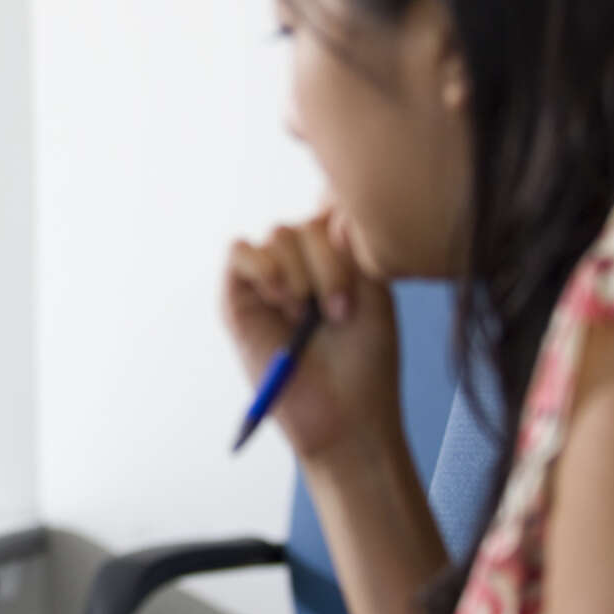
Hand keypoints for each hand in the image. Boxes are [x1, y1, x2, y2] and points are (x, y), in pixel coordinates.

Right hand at [223, 209, 402, 463]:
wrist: (347, 417)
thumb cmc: (367, 363)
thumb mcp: (375, 292)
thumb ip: (355, 243)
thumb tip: (334, 197)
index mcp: (338, 258)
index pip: (329, 205)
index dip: (337, 204)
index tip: (354, 236)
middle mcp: (302, 264)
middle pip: (307, 222)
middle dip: (329, 265)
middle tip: (339, 311)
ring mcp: (269, 281)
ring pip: (278, 235)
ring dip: (300, 274)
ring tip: (308, 316)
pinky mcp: (238, 300)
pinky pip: (238, 252)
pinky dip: (262, 267)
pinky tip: (282, 300)